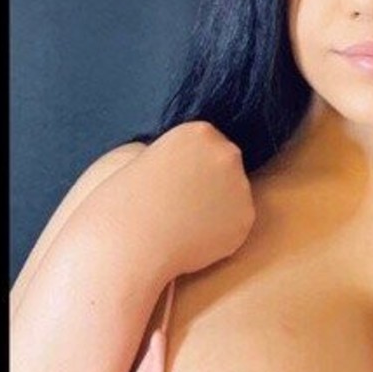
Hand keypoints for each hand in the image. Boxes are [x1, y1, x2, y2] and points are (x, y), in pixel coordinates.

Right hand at [82, 121, 256, 278]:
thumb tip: (197, 171)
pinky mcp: (245, 217)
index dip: (192, 168)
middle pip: (226, 168)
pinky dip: (218, 235)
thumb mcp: (146, 158)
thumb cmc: (127, 202)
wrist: (130, 240)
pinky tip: (192, 239)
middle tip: (181, 206)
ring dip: (216, 210)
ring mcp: (240, 185)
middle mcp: (226, 153)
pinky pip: (234, 226)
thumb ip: (181, 158)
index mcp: (200, 132)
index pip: (209, 146)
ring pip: (232, 198)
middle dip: (211, 185)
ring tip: (182, 223)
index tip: (174, 184)